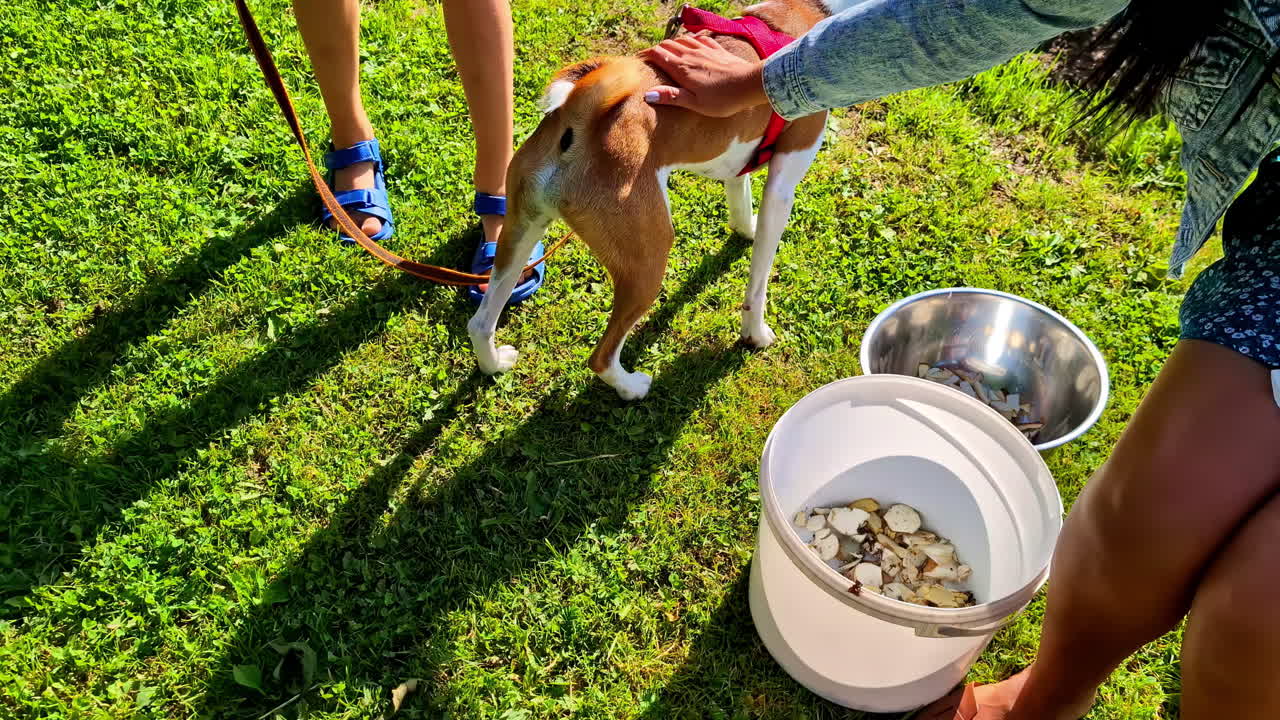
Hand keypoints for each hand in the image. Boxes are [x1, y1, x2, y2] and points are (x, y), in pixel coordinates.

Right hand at [640, 34, 768, 116]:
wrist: (750, 84)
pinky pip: (699, 38)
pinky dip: (690, 38)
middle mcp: (691, 55)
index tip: (638, 60)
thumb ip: (672, 97)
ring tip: (668, 50)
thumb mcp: (695, 103)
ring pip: (682, 39)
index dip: (646, 55)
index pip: (658, 55)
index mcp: (682, 69)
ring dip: (672, 43)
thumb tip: (648, 94)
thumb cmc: (723, 99)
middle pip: (668, 45)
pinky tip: (691, 41)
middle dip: (657, 49)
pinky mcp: (717, 49)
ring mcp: (705, 50)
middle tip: (651, 57)